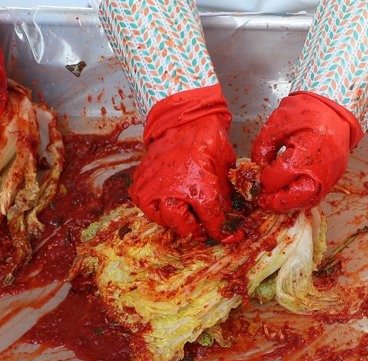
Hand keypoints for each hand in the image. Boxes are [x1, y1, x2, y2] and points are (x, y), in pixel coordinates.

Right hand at [130, 85, 236, 239]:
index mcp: (198, 192)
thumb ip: (224, 196)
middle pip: (184, 229)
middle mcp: (172, 195)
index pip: (211, 224)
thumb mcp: (224, 169)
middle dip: (196, 230)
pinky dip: (158, 208)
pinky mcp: (140, 186)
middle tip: (203, 227)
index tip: (226, 235)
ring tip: (186, 213)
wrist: (181, 119)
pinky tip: (170, 200)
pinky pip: (148, 208)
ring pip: (164, 221)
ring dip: (176, 220)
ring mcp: (153, 191)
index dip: (221, 231)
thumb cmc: (205, 140)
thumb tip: (227, 214)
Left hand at [251, 92, 361, 212]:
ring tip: (274, 199)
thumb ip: (263, 146)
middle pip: (295, 197)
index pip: (278, 176)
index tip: (256, 177)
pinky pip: (317, 195)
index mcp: (305, 151)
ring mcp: (330, 175)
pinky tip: (289, 193)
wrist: (335, 109)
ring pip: (308, 201)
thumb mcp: (277, 123)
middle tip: (262, 199)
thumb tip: (258, 167)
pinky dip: (301, 198)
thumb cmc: (307, 112)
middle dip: (275, 201)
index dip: (264, 179)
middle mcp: (321, 167)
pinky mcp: (335, 177)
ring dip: (289, 204)